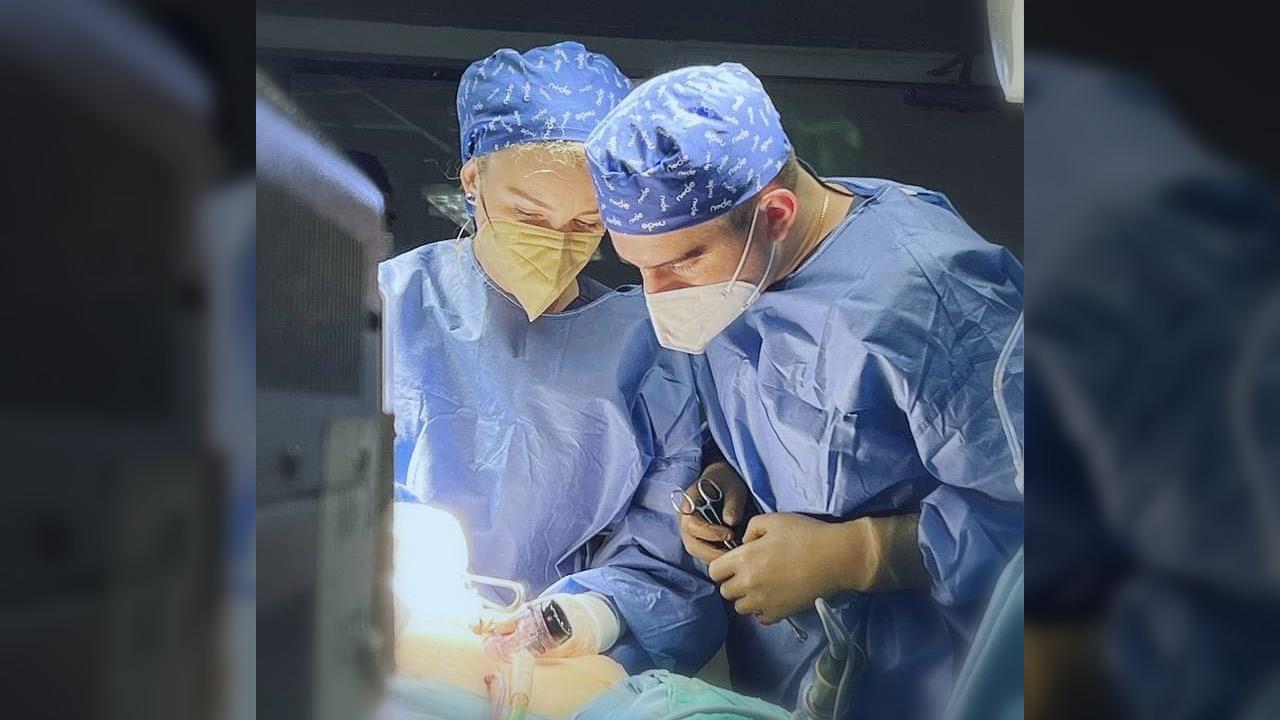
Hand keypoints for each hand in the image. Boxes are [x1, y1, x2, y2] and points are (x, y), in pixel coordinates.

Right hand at [678, 462, 749, 563]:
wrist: (720, 481)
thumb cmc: (725, 482)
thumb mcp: (733, 488)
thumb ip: (732, 504)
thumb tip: (731, 522)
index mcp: (688, 503)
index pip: (691, 524)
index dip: (709, 533)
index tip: (729, 533)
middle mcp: (685, 520)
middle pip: (692, 545)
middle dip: (713, 552)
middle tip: (735, 552)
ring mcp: (690, 532)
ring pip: (697, 552)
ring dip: (715, 557)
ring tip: (736, 554)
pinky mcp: (698, 539)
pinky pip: (704, 553)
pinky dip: (717, 557)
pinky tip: (733, 554)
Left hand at [708, 513, 846, 623]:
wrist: (836, 557)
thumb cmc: (805, 534)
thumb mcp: (773, 520)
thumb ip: (751, 529)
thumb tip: (744, 544)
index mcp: (743, 559)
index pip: (714, 571)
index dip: (722, 566)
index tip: (735, 563)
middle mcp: (748, 584)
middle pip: (725, 591)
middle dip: (733, 582)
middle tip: (750, 573)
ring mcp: (763, 602)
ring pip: (740, 607)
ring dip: (746, 598)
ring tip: (762, 587)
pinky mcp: (779, 614)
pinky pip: (760, 618)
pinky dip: (763, 610)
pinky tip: (774, 597)